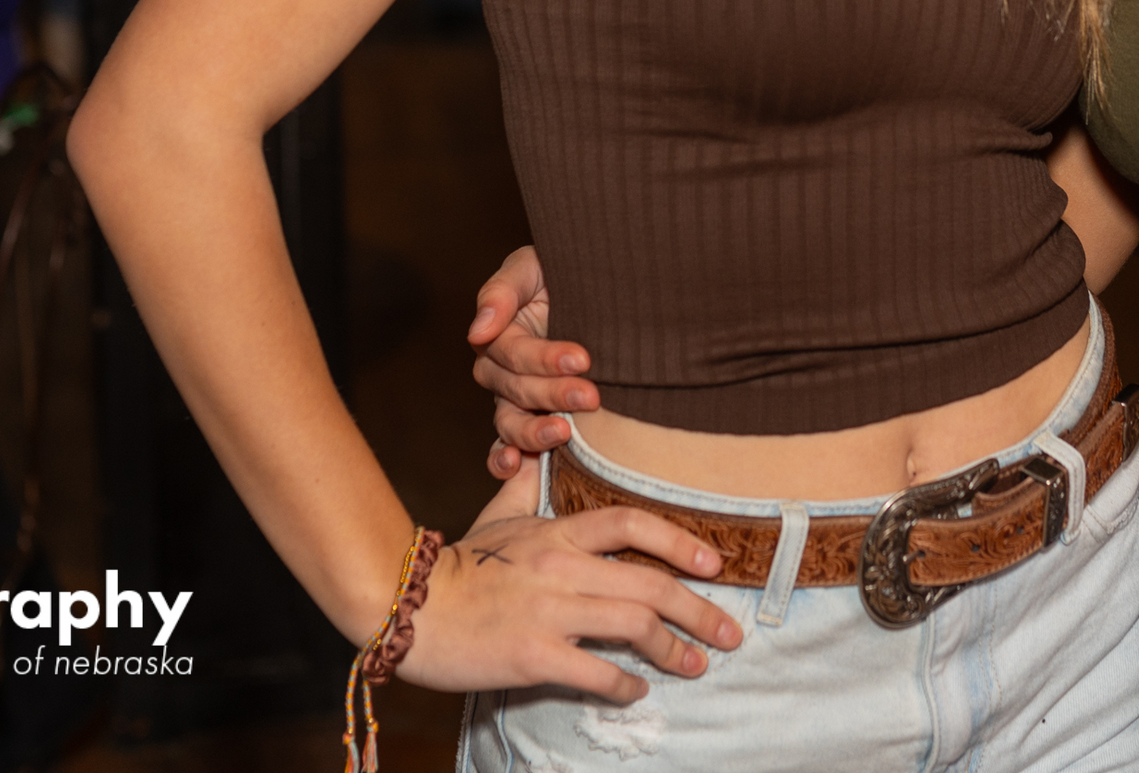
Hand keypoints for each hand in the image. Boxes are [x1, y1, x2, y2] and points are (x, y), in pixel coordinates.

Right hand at [396, 504, 743, 701]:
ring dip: (674, 649)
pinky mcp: (532, 654)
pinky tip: (636, 690)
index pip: (632, 523)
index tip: (717, 563)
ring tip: (696, 665)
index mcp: (557, 532)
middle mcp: (561, 566)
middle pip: (650, 582)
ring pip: (633, 625)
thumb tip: (539, 448)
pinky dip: (624, 685)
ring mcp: (548, 611)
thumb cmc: (457, 565)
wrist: (408, 606)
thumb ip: (527, 484)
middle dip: (700, 610)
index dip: (682, 542)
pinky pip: (595, 671)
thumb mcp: (496, 515)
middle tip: (730, 634)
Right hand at [468, 245, 598, 477]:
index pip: (514, 353)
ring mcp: (513, 400)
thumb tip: (478, 330)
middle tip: (591, 395)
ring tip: (563, 434)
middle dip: (553, 394)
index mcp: (498, 334)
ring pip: (510, 423)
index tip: (582, 358)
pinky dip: (504, 461)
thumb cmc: (560, 271)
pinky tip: (515, 467)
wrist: (596, 287)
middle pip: (515, 390)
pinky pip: (505, 447)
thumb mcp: (531, 266)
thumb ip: (502, 291)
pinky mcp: (529, 421)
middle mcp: (500, 371)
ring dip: (533, 432)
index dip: (545, 358)